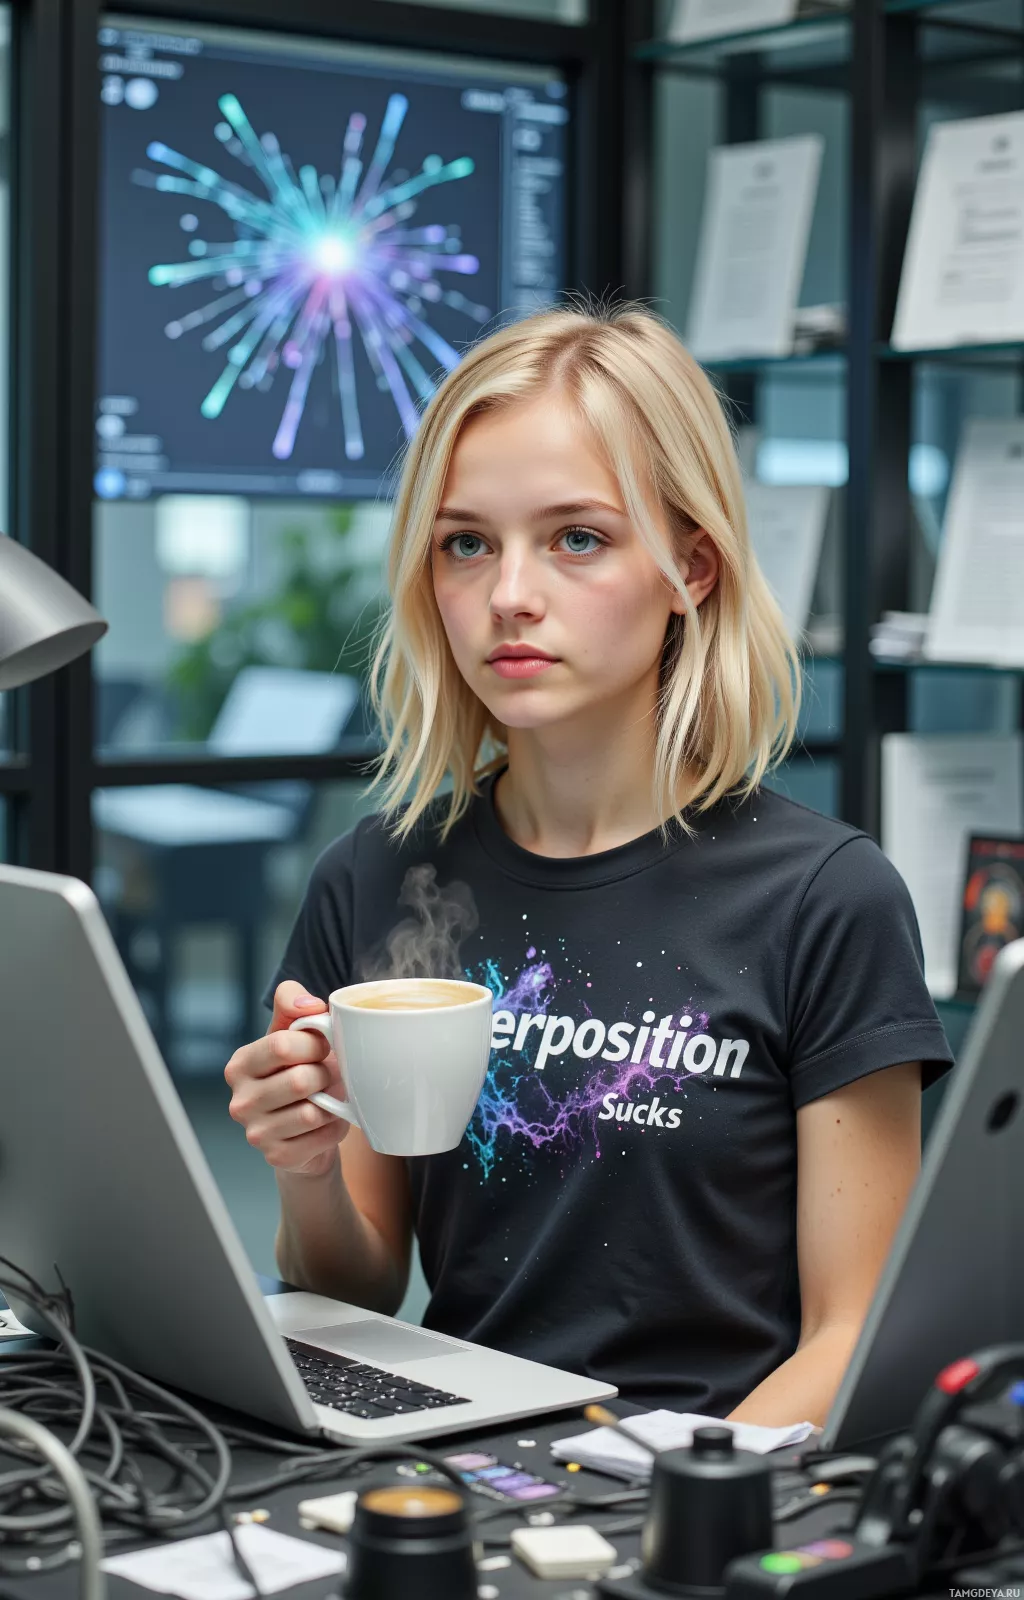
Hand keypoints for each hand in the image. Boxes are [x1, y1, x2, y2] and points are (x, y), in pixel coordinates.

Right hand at [225, 981, 348, 1177]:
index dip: (315, 1043)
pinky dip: (335, 1127)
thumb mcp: (293, 1031)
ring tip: (327, 1098)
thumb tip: (310, 1005)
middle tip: (326, 1077)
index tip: (323, 1047)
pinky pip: (322, 1137)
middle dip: (325, 1075)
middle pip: (300, 1080)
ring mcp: (255, 1133)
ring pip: (311, 1113)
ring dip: (331, 1103)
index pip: (282, 1045)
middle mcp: (240, 1101)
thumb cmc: (300, 1069)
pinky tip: (327, 1122)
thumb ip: (293, 1003)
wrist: (306, 1125)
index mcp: (240, 1065)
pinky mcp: (276, 1157)